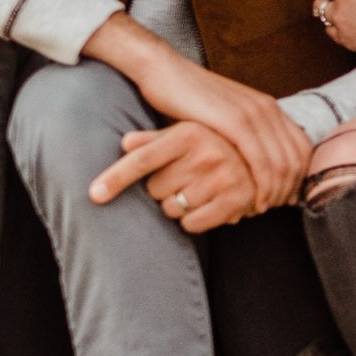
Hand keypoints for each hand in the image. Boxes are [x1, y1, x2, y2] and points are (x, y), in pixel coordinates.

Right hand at [84, 13, 311, 209]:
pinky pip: (259, 161)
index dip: (299, 178)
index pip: (302, 148)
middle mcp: (267, 109)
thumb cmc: (189, 100)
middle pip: (296, 160)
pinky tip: (251, 201)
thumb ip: (245, 135)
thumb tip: (258, 165)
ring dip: (274, 193)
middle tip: (273, 210)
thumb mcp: (225, 116)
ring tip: (260, 210)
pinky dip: (260, 186)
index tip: (284, 199)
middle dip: (287, 190)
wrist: (164, 72)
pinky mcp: (234, 121)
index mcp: (269, 107)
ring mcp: (253, 113)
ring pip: (281, 164)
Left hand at [90, 119, 258, 231]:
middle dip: (162, 190)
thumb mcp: (184, 133)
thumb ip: (153, 140)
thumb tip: (125, 143)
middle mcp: (207, 151)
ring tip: (196, 192)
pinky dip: (192, 221)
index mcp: (189, 132)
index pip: (143, 159)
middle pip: (155, 189)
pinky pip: (192, 224)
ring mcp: (223, 176)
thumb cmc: (212, 143)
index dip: (116, 178)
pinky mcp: (236, 199)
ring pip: (171, 209)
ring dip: (177, 207)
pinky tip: (205, 206)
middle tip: (181, 180)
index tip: (94, 195)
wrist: (262, 155)